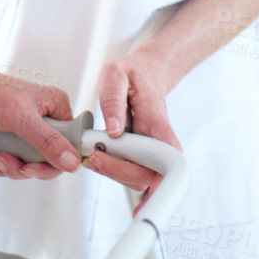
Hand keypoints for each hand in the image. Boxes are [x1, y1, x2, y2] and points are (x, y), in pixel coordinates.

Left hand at [0, 51, 78, 181]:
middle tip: (8, 160)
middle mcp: (44, 120)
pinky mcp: (9, 140)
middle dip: (23, 167)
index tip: (35, 167)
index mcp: (56, 109)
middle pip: (46, 161)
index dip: (56, 162)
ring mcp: (26, 132)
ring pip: (26, 165)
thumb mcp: (21, 118)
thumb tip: (72, 161)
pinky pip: (10, 163)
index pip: (71, 146)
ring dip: (6, 166)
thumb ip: (48, 141)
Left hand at [87, 49, 181, 201]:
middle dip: (117, 173)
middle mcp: (161, 144)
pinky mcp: (145, 156)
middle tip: (93, 158)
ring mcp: (154, 153)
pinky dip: (116, 174)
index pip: (165, 163)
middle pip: (147, 178)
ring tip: (93, 154)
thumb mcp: (116, 75)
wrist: (148, 73)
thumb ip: (113, 100)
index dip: (155, 182)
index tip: (133, 185)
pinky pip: (134, 176)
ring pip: (138, 180)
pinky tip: (101, 166)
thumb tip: (113, 130)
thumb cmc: (134, 75)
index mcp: (158, 125)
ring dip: (112, 173)